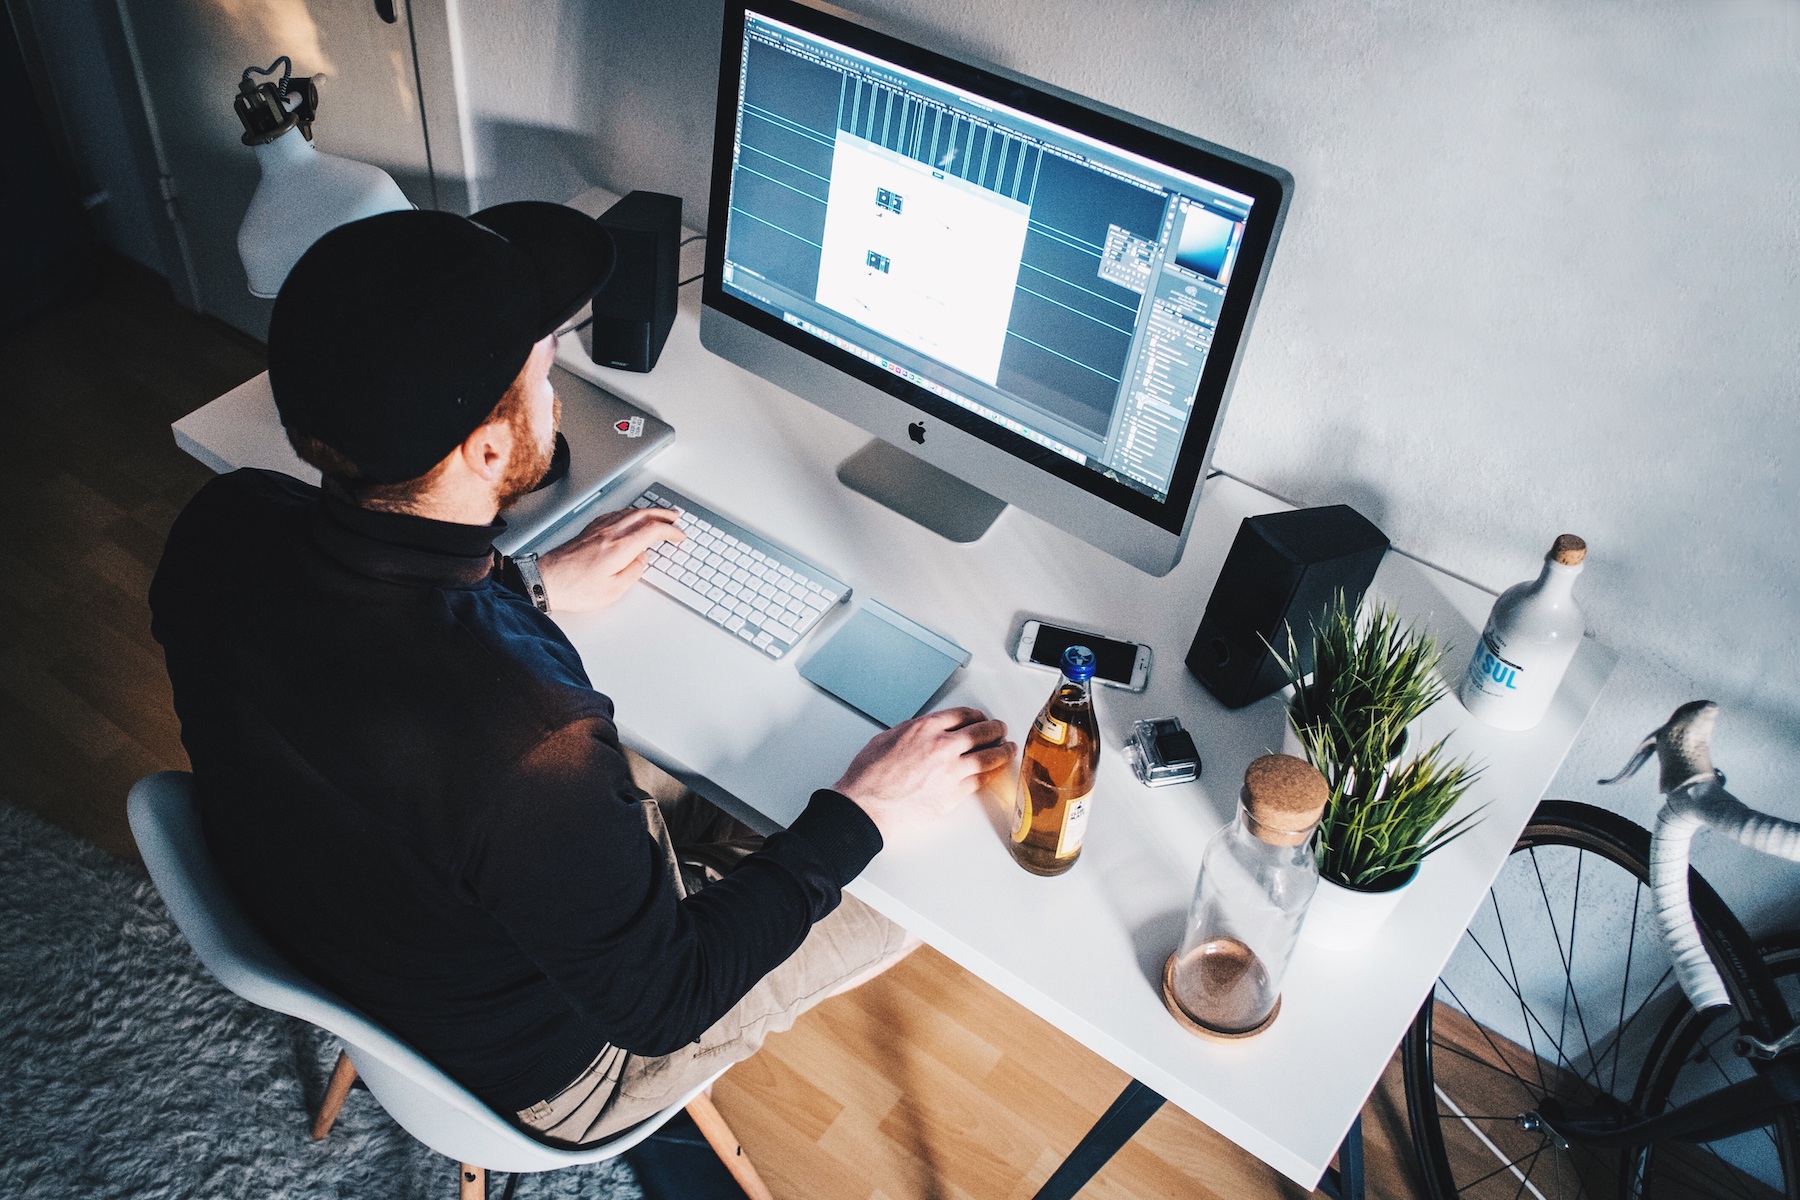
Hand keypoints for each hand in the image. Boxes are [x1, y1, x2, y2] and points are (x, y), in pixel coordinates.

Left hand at [535, 506, 683, 612]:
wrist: (544, 581)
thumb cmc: (574, 588)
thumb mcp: (613, 590)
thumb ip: (633, 572)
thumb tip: (641, 559)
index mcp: (619, 547)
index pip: (653, 530)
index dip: (671, 531)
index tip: (680, 535)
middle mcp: (609, 533)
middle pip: (643, 515)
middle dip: (663, 514)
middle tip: (676, 517)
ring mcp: (597, 530)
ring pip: (629, 512)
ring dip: (648, 511)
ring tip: (658, 514)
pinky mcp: (587, 531)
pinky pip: (614, 514)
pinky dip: (629, 512)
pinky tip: (628, 516)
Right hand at [834, 707, 1013, 839]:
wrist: (867, 806)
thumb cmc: (870, 777)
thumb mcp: (887, 739)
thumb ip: (911, 732)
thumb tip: (923, 732)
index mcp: (924, 728)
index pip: (962, 715)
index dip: (976, 716)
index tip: (980, 718)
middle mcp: (942, 745)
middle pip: (981, 731)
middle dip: (995, 729)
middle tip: (1000, 730)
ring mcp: (951, 770)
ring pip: (988, 755)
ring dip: (1002, 750)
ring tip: (1008, 748)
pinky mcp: (954, 793)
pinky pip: (982, 779)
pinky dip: (993, 773)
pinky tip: (996, 770)